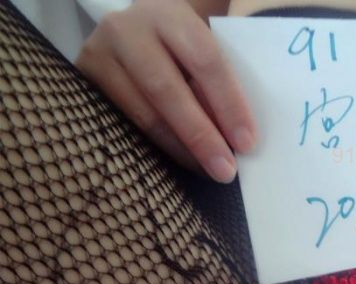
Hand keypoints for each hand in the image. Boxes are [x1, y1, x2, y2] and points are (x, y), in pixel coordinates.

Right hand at [76, 0, 255, 182]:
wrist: (137, 31)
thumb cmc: (181, 45)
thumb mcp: (204, 46)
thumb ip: (221, 79)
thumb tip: (239, 138)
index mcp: (170, 14)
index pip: (205, 61)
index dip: (228, 105)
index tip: (247, 143)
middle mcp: (127, 29)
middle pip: (167, 90)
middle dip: (200, 136)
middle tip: (225, 171)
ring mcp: (98, 55)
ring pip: (142, 114)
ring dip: (179, 150)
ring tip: (205, 171)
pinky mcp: (83, 83)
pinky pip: (121, 127)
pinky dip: (152, 150)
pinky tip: (176, 165)